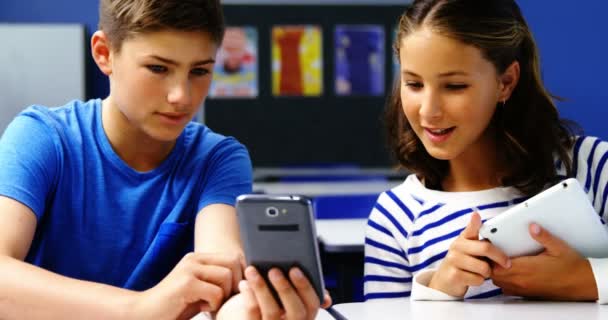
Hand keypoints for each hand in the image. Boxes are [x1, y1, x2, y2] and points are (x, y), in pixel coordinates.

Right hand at [132, 252, 243, 318]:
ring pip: (227, 276)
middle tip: (220, 300)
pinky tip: (201, 309)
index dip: (240, 275)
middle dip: (234, 285)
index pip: (234, 257)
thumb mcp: (201, 288)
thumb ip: (218, 280)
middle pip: (234, 263)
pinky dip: (213, 305)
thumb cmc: (177, 305)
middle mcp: (194, 258)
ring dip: (223, 296)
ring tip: (209, 305)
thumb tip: (247, 278)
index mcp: (199, 258)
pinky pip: (216, 292)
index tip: (231, 292)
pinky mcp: (186, 283)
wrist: (145, 313)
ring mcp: (189, 269)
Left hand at [216, 266, 331, 319]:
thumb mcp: (286, 292)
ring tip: (251, 270)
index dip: (305, 287)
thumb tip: (300, 270)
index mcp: (306, 315)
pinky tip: (244, 283)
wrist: (248, 316)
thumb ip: (296, 284)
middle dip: (285, 289)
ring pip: (272, 312)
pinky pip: (253, 314)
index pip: (312, 304)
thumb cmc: (272, 296)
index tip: (294, 269)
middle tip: (273, 270)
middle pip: (296, 312)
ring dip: (261, 288)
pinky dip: (249, 296)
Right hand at [429, 212, 510, 296]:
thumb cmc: (463, 264)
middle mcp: (456, 247)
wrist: (445, 281)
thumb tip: (493, 239)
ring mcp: (453, 260)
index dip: (474, 222)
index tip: (476, 215)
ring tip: (482, 272)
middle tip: (506, 264)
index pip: (470, 229)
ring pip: (484, 267)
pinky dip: (479, 281)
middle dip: (500, 258)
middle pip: (485, 248)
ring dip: (487, 273)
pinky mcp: (454, 275)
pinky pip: (478, 279)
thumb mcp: (469, 250)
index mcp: (463, 238)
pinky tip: (472, 279)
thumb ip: (481, 243)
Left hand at [491, 223, 597, 300]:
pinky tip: (510, 272)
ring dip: (497, 273)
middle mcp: (523, 280)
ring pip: (500, 283)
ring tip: (500, 261)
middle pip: (495, 274)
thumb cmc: (571, 266)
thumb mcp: (558, 247)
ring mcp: (525, 289)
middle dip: (491, 264)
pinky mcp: (528, 293)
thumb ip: (543, 236)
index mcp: (527, 268)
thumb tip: (532, 226)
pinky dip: (504, 281)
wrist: (582, 283)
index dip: (491, 257)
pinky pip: (508, 289)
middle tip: (493, 253)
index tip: (491, 248)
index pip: (498, 265)